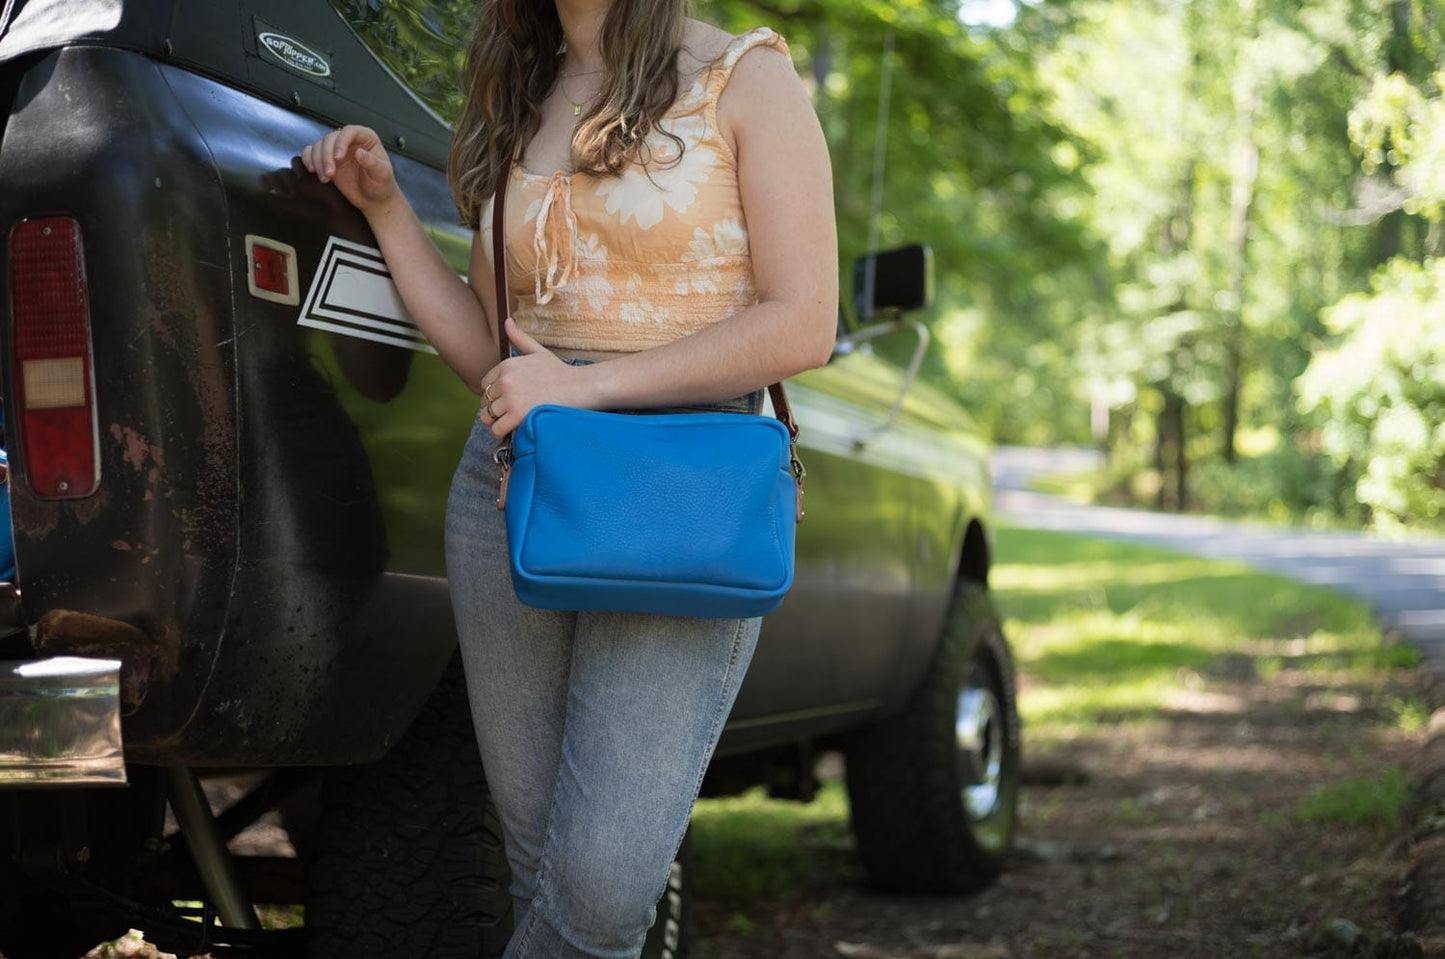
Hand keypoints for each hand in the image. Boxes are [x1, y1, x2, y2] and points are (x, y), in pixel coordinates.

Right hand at [300, 124, 396, 212]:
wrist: (374, 199)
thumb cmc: (381, 185)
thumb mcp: (382, 174)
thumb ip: (372, 163)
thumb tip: (359, 152)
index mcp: (366, 138)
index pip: (349, 131)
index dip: (341, 142)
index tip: (338, 158)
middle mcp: (350, 141)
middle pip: (330, 138)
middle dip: (327, 156)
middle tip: (330, 174)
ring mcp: (337, 150)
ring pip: (319, 146)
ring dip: (318, 161)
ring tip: (325, 178)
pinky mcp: (327, 159)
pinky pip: (311, 152)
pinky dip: (309, 160)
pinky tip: (313, 171)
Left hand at [479, 319, 591, 437]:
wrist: (579, 387)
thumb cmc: (560, 372)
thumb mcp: (538, 352)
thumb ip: (519, 338)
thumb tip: (507, 320)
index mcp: (507, 365)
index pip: (485, 385)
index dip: (494, 395)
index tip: (508, 400)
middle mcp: (506, 380)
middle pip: (485, 402)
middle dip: (495, 409)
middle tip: (511, 413)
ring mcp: (511, 397)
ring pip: (487, 416)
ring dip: (496, 422)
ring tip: (510, 422)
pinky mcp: (518, 414)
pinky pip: (497, 429)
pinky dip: (502, 432)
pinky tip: (513, 429)